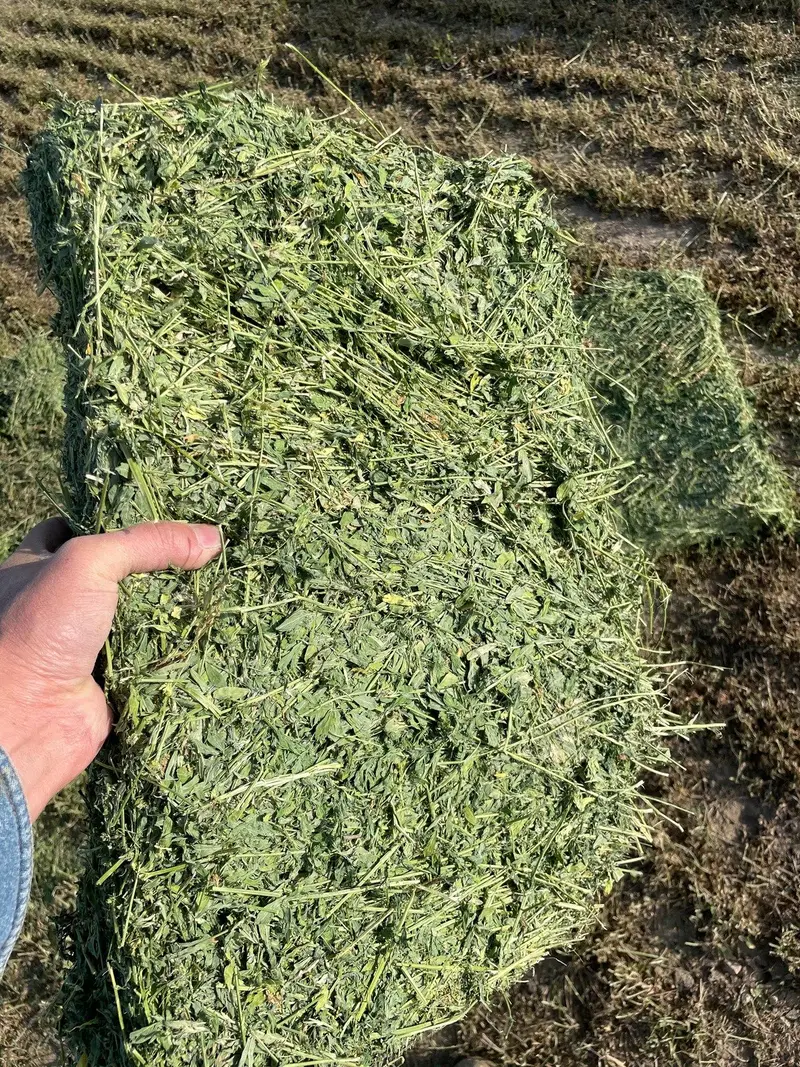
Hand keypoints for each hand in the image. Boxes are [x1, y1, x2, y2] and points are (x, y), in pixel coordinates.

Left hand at [0, 519, 221, 819]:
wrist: (23, 721)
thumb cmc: (37, 629)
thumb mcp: (87, 563)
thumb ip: (148, 543)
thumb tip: (213, 538)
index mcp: (32, 568)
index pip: (69, 530)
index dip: (107, 520)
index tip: (153, 515)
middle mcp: (54, 606)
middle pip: (111, 574)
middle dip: (151, 567)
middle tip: (197, 551)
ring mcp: (81, 645)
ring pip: (135, 618)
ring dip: (168, 611)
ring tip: (214, 588)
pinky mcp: (109, 681)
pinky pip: (149, 660)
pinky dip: (173, 652)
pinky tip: (207, 633)